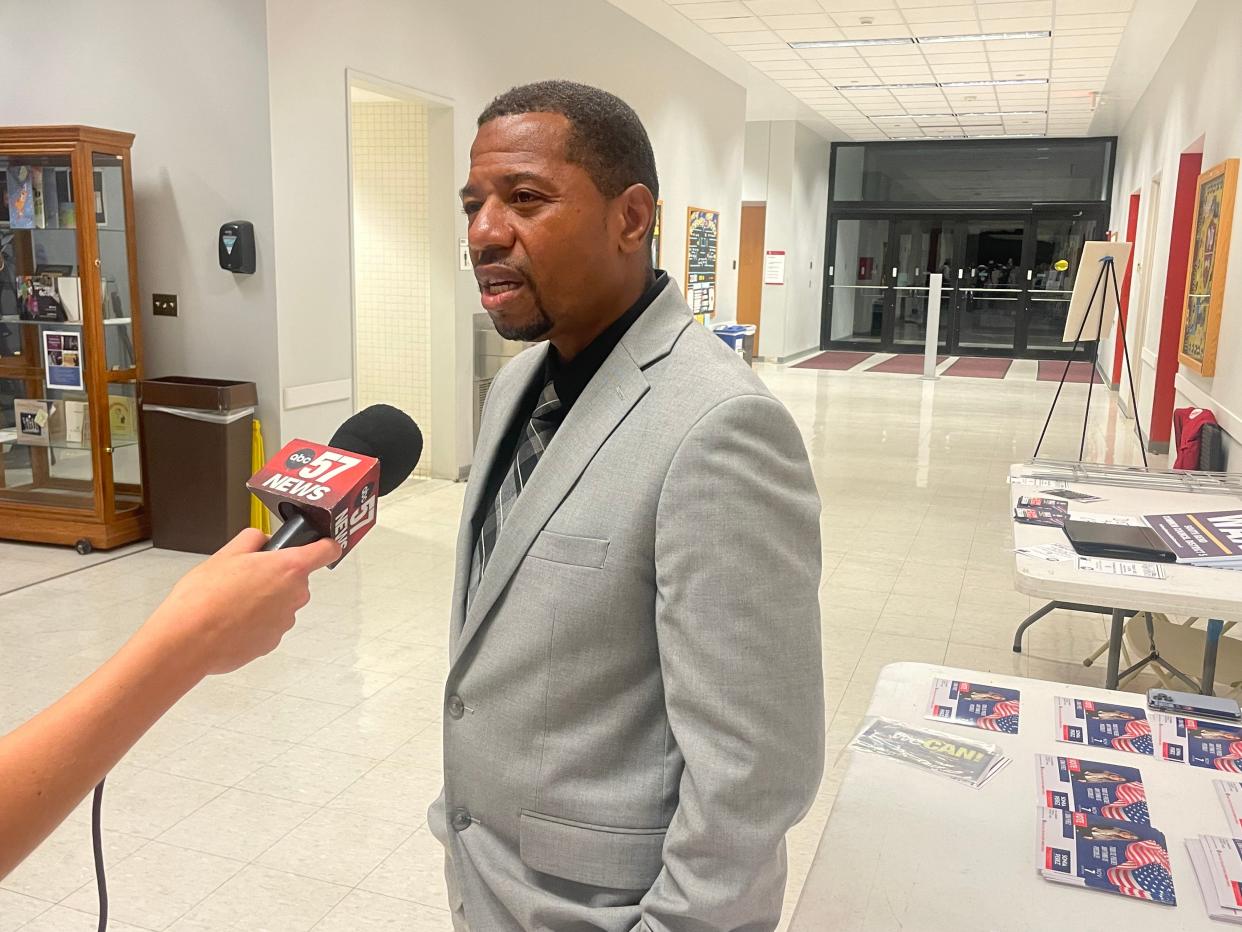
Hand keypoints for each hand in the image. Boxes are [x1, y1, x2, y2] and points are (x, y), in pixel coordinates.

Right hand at [141, 529, 340, 676]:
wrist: (189, 639)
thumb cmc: (205, 598)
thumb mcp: (227, 553)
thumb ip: (253, 539)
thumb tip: (262, 540)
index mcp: (289, 567)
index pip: (326, 550)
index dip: (324, 546)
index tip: (320, 545)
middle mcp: (294, 595)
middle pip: (296, 580)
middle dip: (276, 577)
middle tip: (246, 577)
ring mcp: (285, 621)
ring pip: (281, 604)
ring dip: (264, 601)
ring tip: (232, 602)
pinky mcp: (272, 643)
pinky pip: (268, 626)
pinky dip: (254, 622)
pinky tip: (230, 621)